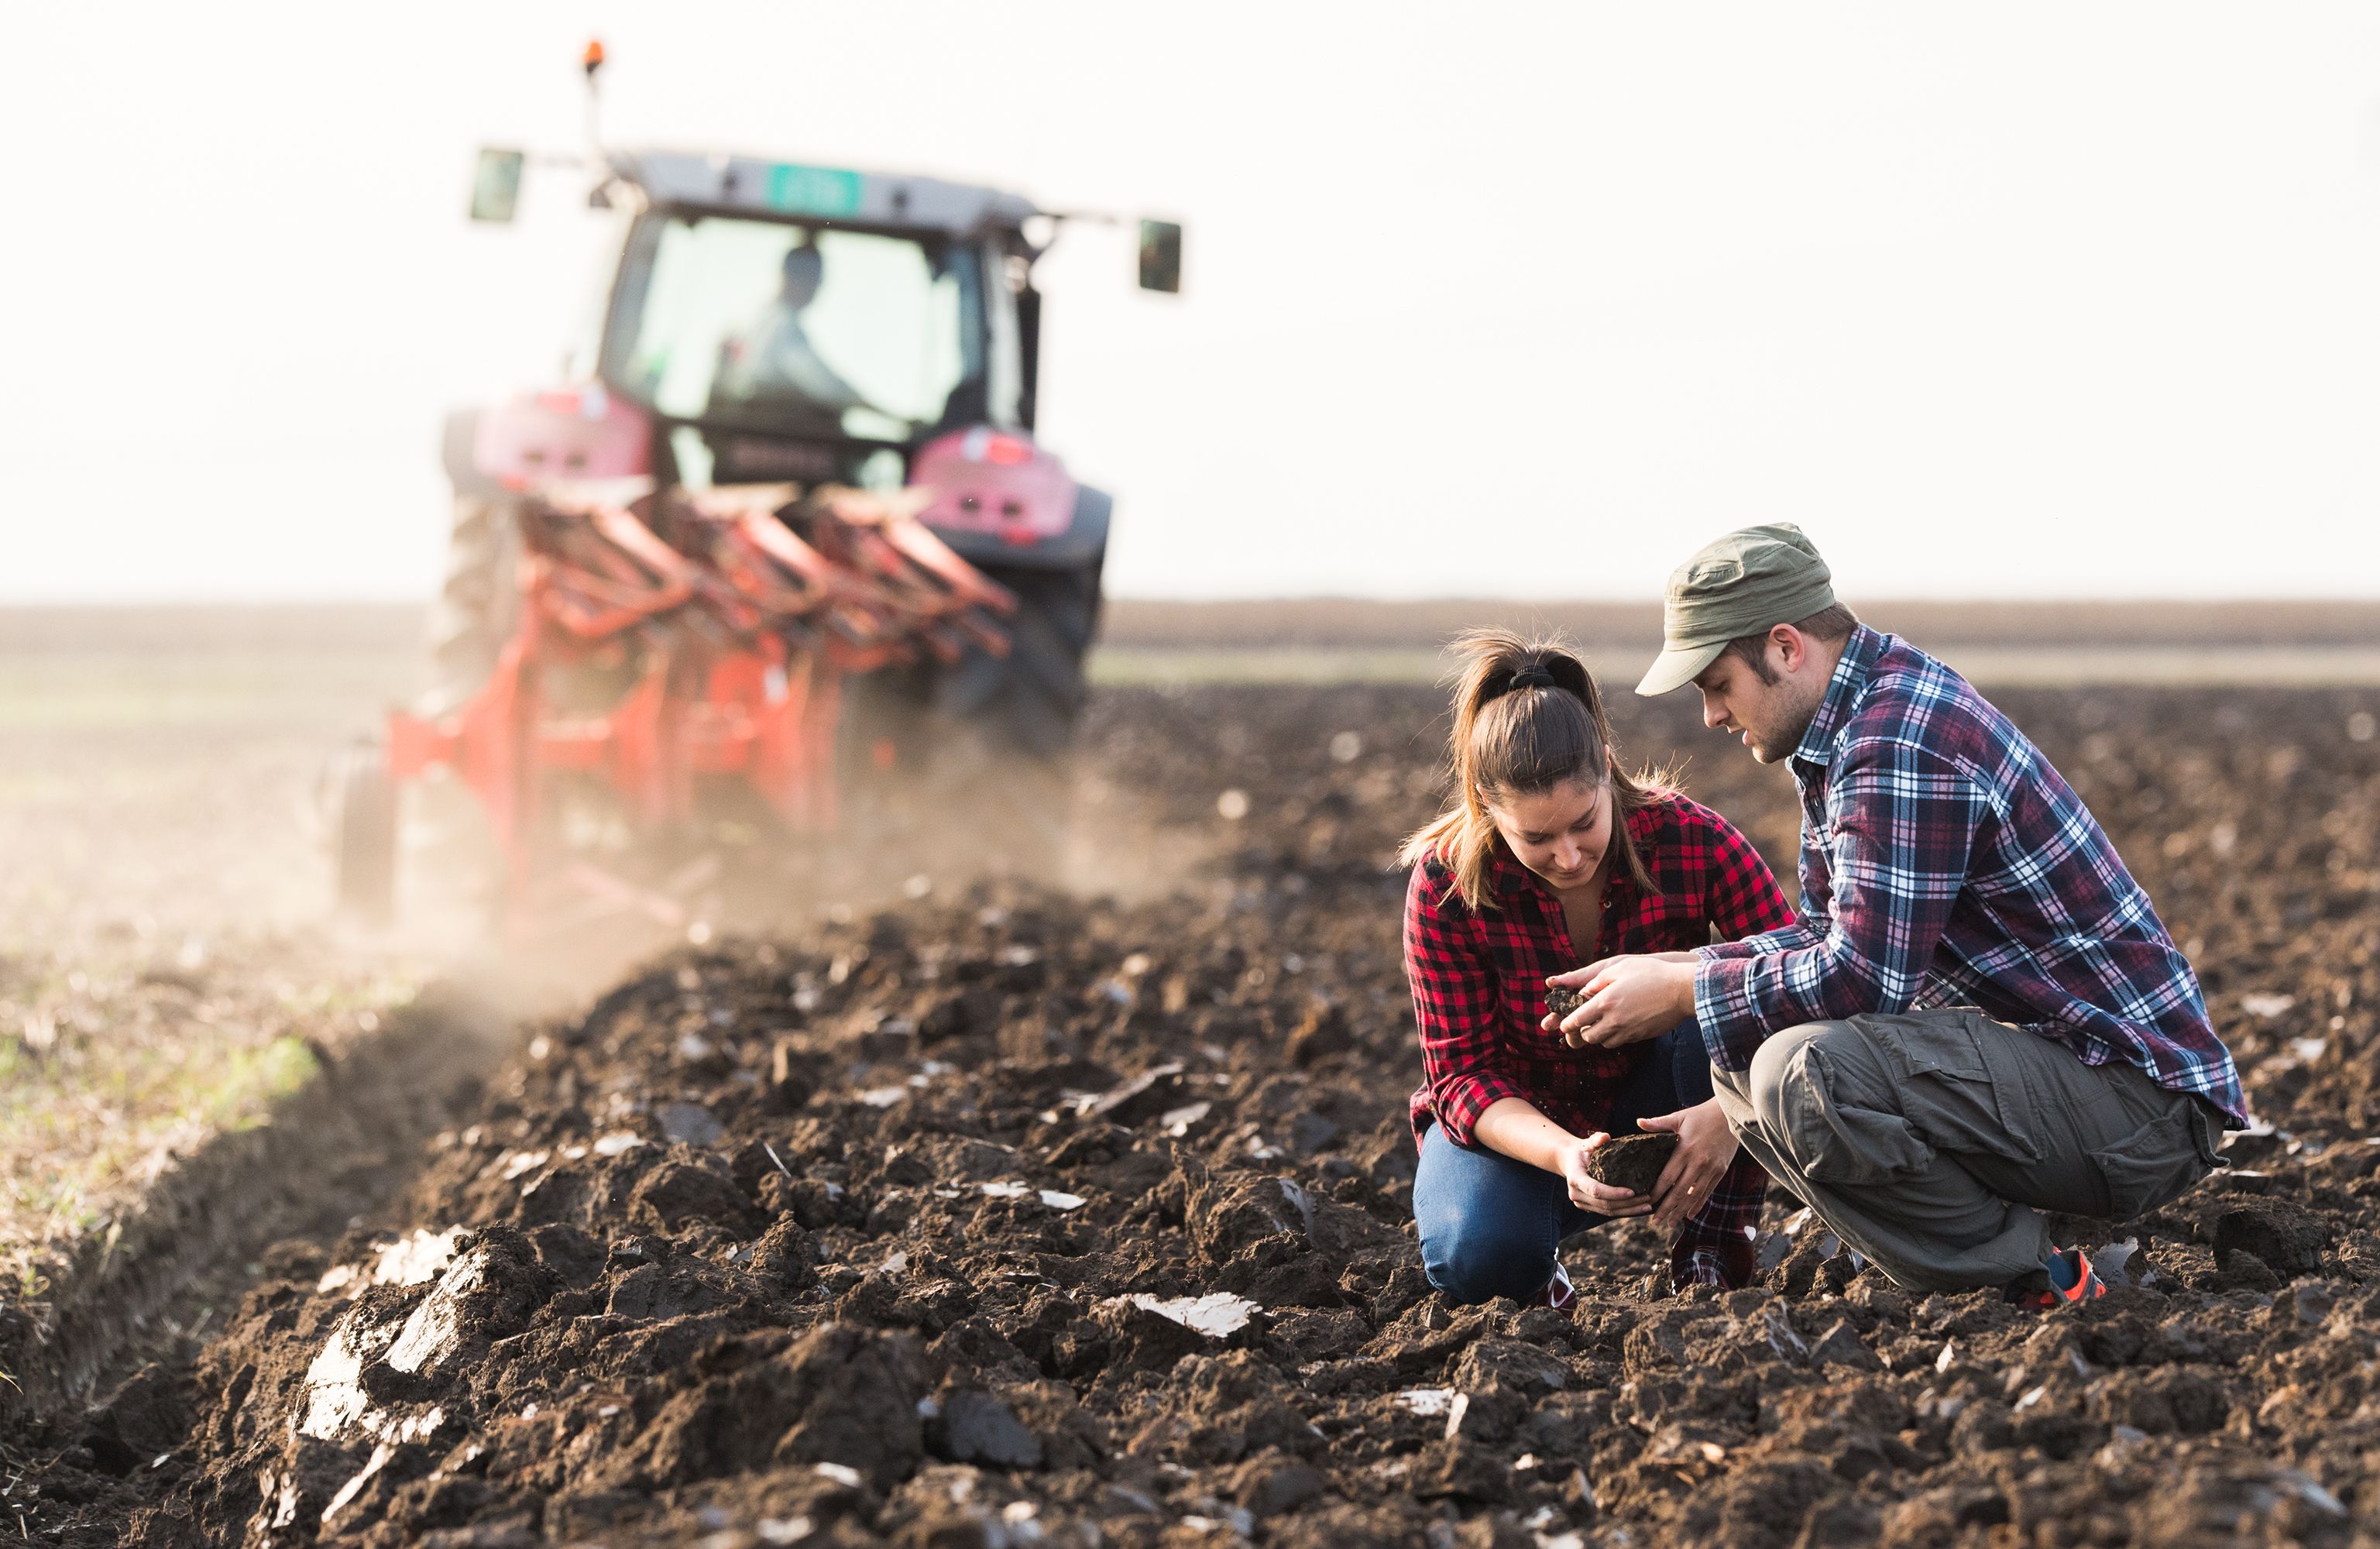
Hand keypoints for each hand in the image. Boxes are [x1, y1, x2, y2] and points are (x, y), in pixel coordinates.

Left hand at [1541, 954, 1695, 1048]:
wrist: (1681, 990)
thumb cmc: (1652, 974)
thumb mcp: (1621, 967)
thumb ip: (1598, 981)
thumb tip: (1584, 991)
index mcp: (1605, 1001)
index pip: (1577, 1020)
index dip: (1567, 1024)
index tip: (1563, 1024)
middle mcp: (1614, 1020)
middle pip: (1588, 1037)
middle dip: (1581, 1033)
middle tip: (1583, 1024)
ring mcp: (1628, 1031)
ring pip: (1603, 1042)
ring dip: (1598, 1036)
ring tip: (1601, 1024)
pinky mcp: (1639, 1036)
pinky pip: (1620, 1042)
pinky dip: (1614, 1037)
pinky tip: (1619, 1025)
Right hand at [1559, 1132, 1652, 1217]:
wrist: (1570, 1161)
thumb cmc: (1583, 1150)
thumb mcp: (1588, 1142)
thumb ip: (1596, 1139)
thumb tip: (1605, 1136)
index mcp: (1575, 1178)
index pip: (1596, 1190)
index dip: (1614, 1193)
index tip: (1633, 1191)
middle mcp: (1576, 1194)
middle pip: (1604, 1204)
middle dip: (1627, 1204)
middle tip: (1648, 1199)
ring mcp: (1582, 1203)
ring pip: (1608, 1212)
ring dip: (1629, 1210)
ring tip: (1647, 1206)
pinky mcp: (1589, 1207)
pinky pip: (1608, 1212)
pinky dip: (1624, 1211)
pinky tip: (1639, 1208)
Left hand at [1637, 1100, 1740, 1232]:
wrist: (1730, 1115)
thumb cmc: (1701, 1115)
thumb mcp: (1679, 1117)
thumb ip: (1658, 1124)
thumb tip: (1638, 1122)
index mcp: (1685, 1150)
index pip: (1668, 1177)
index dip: (1657, 1192)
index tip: (1647, 1202)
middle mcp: (1698, 1163)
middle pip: (1679, 1191)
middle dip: (1667, 1208)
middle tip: (1656, 1221)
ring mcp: (1711, 1169)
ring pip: (1694, 1196)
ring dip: (1682, 1211)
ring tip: (1671, 1223)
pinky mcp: (1720, 1171)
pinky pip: (1707, 1192)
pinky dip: (1698, 1205)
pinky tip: (1690, 1215)